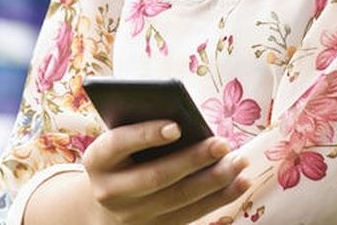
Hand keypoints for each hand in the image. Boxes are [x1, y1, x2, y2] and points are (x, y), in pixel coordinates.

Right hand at [79, 122, 247, 224]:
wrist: (107, 201)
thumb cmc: (120, 157)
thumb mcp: (117, 142)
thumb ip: (140, 129)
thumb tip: (186, 121)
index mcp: (97, 160)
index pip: (119, 143)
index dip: (146, 135)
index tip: (176, 126)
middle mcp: (111, 191)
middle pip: (156, 176)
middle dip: (193, 160)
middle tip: (222, 143)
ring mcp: (134, 214)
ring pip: (180, 198)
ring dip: (215, 180)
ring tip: (239, 161)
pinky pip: (193, 214)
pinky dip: (220, 198)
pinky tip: (240, 182)